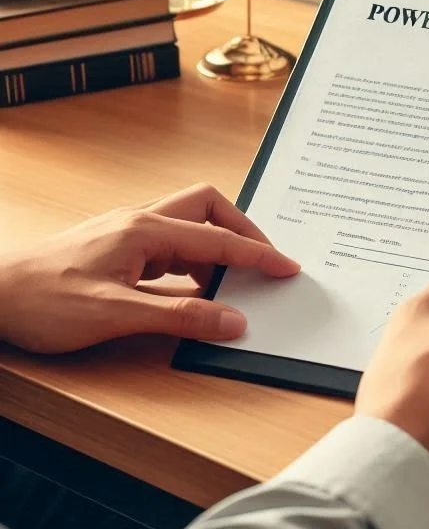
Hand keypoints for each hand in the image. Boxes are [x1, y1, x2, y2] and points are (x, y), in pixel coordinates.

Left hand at [0, 183, 299, 353]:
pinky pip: (169, 245)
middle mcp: (140, 222)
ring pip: (189, 225)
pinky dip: (191, 262)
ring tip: (232, 284)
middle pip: (209, 208)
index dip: (257, 255)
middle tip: (264, 262)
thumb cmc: (41, 300)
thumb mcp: (115, 314)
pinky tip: (191, 288)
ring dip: (215, 249)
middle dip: (242, 232)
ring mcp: (127, 232)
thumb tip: (232, 320)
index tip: (287, 268)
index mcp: (145, 230)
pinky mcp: (117, 247)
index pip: (218, 239)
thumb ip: (180, 316)